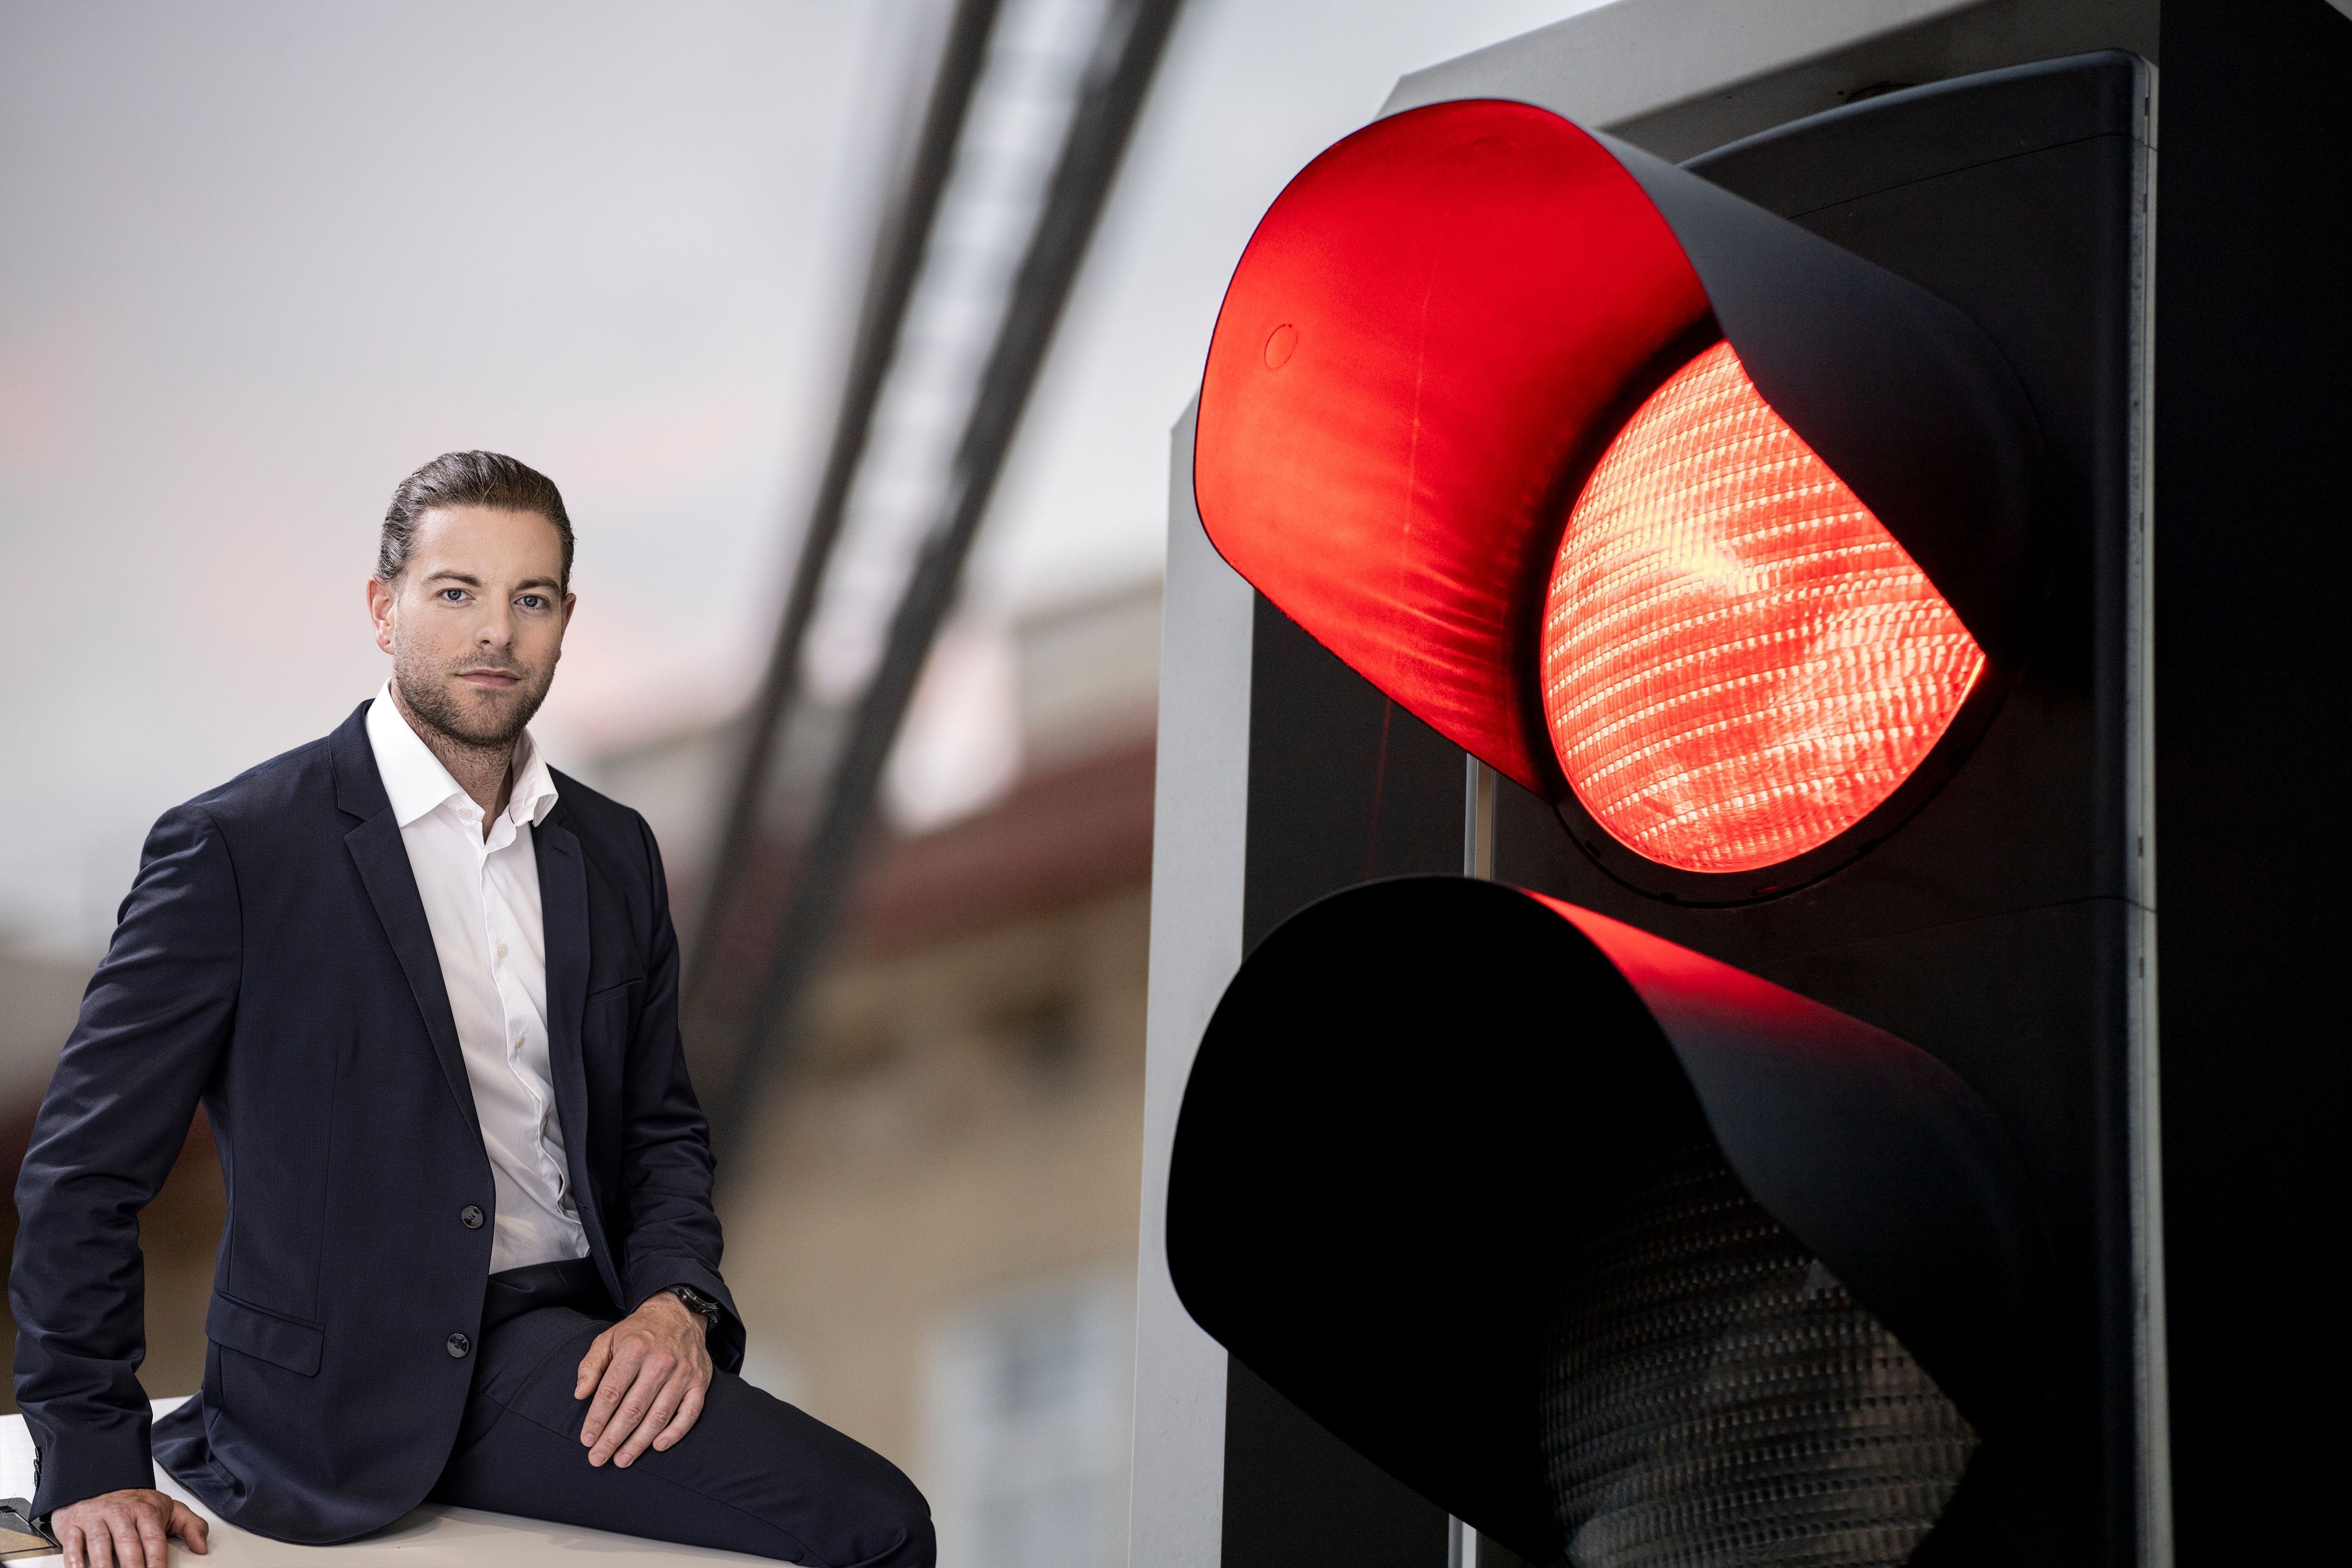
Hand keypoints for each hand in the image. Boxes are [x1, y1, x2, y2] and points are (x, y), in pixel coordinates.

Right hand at [51, 1488, 208, 1567]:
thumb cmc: (134, 1504)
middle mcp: (120, 1514)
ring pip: (100, 1543)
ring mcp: (95, 1518)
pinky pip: (72, 1542)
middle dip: (133, 1565)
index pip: (153, 1538)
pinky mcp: (72, 1525)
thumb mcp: (168, 1509)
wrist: (98, 1482)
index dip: (157, 1558)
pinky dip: (74, 1558)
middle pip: (127, 1543)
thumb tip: (202, 1547)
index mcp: (146, 1510)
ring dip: (104, 1565)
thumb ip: (190, 1526)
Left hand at [575, 1290, 713, 1467]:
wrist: (678, 1314)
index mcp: (634, 1349)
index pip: (611, 1393)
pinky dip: (676, 1432)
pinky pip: (690, 1413)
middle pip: (633, 1409)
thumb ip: (590, 1366)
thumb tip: (580, 1395)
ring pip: (659, 1416)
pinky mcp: (700, 1382)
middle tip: (598, 1458)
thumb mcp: (607, 1339)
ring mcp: (683, 1373)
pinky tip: (658, 1446)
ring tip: (621, 1460)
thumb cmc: (637, 1333)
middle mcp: (661, 1361)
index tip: (586, 1440)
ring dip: (638, 1443)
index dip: (596, 1420)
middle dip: (613, 1438)